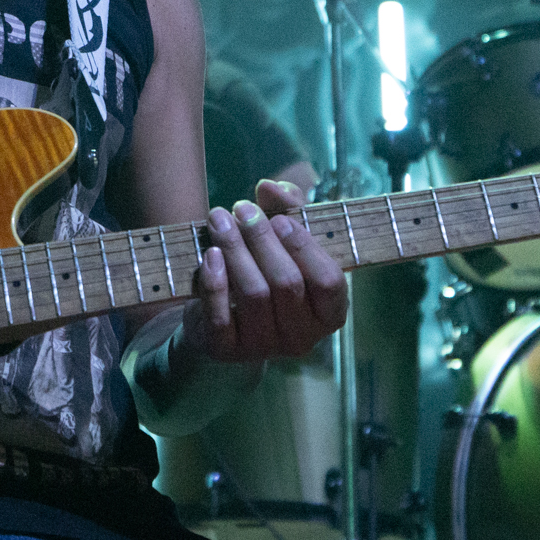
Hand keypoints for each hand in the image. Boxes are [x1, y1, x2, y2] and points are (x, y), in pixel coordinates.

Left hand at [183, 183, 347, 367]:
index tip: (280, 219)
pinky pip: (222, 318)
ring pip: (254, 295)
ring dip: (235, 250)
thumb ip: (287, 208)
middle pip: (287, 283)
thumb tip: (270, 187)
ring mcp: (265, 348)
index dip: (304, 247)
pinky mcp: (227, 352)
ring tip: (219, 219)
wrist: (219, 315)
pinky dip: (215, 283)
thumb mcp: (283, 238)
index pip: (328, 281)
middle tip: (241, 209)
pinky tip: (210, 254)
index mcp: (328, 313)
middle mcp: (302, 337)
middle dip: (262, 239)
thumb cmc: (265, 270)